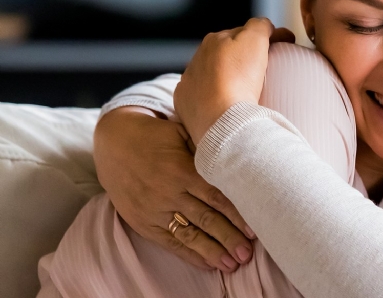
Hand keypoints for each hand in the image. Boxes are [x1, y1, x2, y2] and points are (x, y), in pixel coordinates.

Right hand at [93, 106, 255, 271]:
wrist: (113, 141)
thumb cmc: (157, 135)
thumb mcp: (182, 132)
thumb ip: (206, 149)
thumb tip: (238, 159)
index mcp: (182, 170)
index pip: (216, 197)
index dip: (236, 215)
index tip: (254, 230)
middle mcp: (169, 193)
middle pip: (206, 219)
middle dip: (229, 238)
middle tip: (247, 254)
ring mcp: (154, 209)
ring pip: (189, 235)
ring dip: (212, 252)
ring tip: (232, 265)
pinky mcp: (142, 221)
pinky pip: (169, 241)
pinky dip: (189, 253)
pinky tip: (207, 263)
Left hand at [174, 18, 293, 144]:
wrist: (221, 119)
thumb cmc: (239, 79)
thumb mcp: (255, 39)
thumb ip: (260, 25)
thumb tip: (264, 25)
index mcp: (214, 39)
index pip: (243, 32)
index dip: (264, 38)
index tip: (281, 47)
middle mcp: (197, 58)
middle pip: (226, 52)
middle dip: (243, 56)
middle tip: (263, 69)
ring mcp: (189, 81)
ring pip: (213, 73)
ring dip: (227, 76)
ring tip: (245, 89)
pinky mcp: (185, 103)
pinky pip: (202, 95)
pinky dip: (214, 95)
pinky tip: (226, 102)